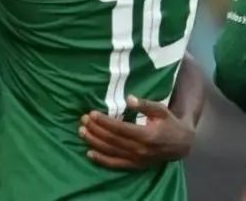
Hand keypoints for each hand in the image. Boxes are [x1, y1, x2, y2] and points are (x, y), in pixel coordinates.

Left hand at [79, 96, 194, 169]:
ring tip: (81, 131)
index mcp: (147, 135)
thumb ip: (145, 104)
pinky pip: (116, 164)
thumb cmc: (169, 123)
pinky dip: (102, 160)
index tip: (92, 113)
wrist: (182, 144)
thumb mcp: (161, 110)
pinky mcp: (136, 166)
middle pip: (112, 139)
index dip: (104, 121)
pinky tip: (89, 153)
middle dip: (96, 129)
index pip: (120, 128)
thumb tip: (129, 98)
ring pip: (111, 151)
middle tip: (83, 119)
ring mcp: (137, 159)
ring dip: (94, 142)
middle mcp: (140, 149)